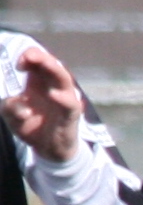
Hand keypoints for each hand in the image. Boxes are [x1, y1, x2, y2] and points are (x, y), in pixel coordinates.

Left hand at [2, 43, 82, 165]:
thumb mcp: (10, 115)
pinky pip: (70, 104)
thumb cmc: (30, 126)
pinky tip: (52, 94)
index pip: (36, 63)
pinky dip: (63, 98)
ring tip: (44, 62)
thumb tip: (20, 105)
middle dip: (41, 57)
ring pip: (64, 79)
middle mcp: (53, 86)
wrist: (47, 149)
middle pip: (51, 65)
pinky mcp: (71, 115)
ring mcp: (64, 99)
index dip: (28, 58)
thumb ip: (9, 107)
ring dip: (54, 69)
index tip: (18, 64)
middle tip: (29, 55)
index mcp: (37, 82)